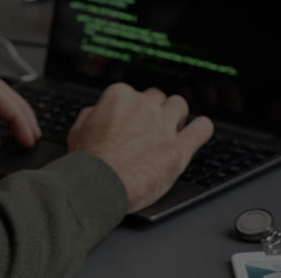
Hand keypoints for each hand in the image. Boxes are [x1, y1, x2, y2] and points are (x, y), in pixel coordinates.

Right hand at [66, 83, 212, 212]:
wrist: (97, 187)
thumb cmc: (86, 163)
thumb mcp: (78, 130)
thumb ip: (93, 115)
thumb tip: (97, 112)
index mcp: (119, 97)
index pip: (134, 93)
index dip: (134, 110)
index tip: (132, 121)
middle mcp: (144, 105)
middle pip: (158, 97)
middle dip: (155, 110)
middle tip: (150, 128)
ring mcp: (163, 125)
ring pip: (180, 106)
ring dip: (176, 116)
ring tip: (172, 129)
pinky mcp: (178, 148)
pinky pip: (202, 128)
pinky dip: (202, 128)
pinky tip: (198, 132)